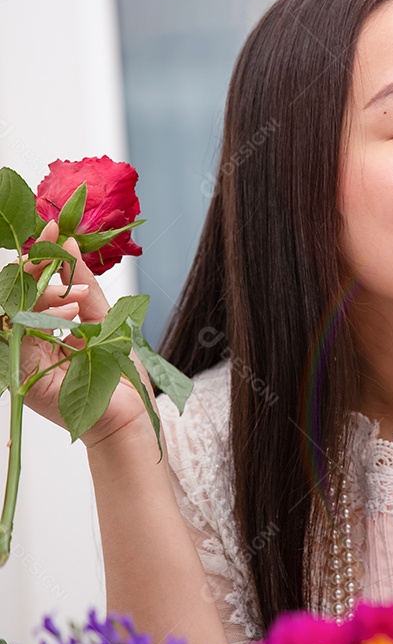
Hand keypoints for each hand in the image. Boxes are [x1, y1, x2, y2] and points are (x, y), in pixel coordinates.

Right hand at [17, 220, 150, 447]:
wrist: (130, 416)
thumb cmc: (119, 375)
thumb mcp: (106, 318)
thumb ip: (83, 284)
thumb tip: (68, 243)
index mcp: (46, 325)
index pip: (33, 283)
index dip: (41, 253)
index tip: (54, 226)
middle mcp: (29, 338)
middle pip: (15, 291)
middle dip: (37, 265)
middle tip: (58, 248)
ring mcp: (23, 356)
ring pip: (11, 308)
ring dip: (43, 294)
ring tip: (78, 299)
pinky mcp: (22, 375)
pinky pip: (15, 335)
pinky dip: (41, 318)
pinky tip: (69, 315)